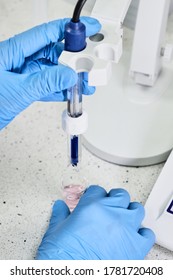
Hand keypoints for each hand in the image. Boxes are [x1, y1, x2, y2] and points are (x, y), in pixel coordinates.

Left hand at [0, 17, 100, 128]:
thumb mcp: (17, 90)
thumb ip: (45, 82)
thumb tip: (70, 75)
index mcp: (13, 51)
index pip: (47, 34)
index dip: (70, 29)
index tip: (89, 27)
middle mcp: (19, 60)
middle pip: (53, 52)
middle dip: (74, 57)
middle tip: (90, 62)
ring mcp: (23, 75)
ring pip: (52, 70)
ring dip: (70, 77)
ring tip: (85, 82)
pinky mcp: (25, 88)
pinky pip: (47, 85)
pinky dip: (60, 90)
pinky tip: (71, 92)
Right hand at [36, 186, 154, 259]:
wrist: (71, 278)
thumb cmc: (62, 257)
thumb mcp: (55, 231)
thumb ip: (60, 215)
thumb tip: (59, 206)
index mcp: (91, 207)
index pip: (98, 191)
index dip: (95, 195)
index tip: (94, 200)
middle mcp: (111, 214)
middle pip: (121, 195)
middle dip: (115, 198)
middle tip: (110, 206)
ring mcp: (125, 230)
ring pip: (137, 209)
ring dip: (131, 212)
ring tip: (124, 219)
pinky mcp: (136, 248)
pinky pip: (147, 234)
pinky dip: (142, 235)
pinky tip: (133, 238)